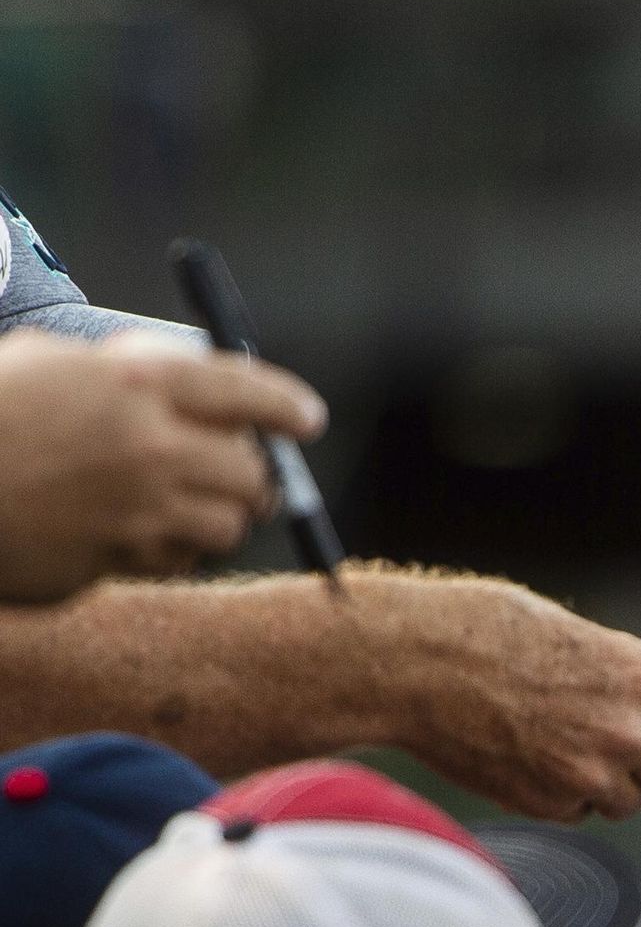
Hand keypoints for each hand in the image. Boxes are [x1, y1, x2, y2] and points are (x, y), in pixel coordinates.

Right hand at [0, 330, 321, 603]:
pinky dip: (168, 550)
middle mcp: (150, 448)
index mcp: (136, 383)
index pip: (246, 393)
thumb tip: (195, 390)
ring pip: (225, 526)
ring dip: (215, 516)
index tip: (306, 420)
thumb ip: (127, 374)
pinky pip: (172, 561)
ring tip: (178, 502)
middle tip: (242, 473)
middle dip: (254, 475)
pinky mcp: (113, 562)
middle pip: (252, 474)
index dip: (284, 407)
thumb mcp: (48, 364)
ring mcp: (136, 512)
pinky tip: (133, 532)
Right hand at [367, 569, 640, 819]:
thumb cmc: (480, 631)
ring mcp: (590, 775)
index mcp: (640, 676)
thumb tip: (640, 703)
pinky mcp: (548, 805)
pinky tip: (522, 759)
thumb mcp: (568, 634)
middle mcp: (627, 731)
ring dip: (605, 785)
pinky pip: (575, 812)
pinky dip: (558, 796)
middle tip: (629, 757)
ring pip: (627, 802)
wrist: (412, 665)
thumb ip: (614, 675)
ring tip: (557, 749)